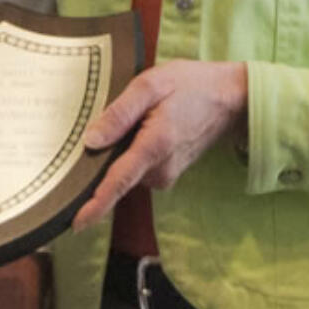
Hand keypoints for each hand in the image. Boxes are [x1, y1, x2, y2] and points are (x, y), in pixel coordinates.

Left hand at [74, 58, 247, 226]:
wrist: (231, 98)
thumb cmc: (191, 86)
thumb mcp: (151, 85)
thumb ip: (119, 113)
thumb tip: (91, 140)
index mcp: (155, 146)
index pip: (119, 182)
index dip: (96, 205)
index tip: (78, 224)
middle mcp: (161, 169)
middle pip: (116, 174)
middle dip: (105, 156)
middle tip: (122, 119)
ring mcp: (167, 174)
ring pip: (127, 170)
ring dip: (122, 150)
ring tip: (141, 117)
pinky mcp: (168, 174)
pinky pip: (138, 168)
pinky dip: (134, 152)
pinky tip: (146, 128)